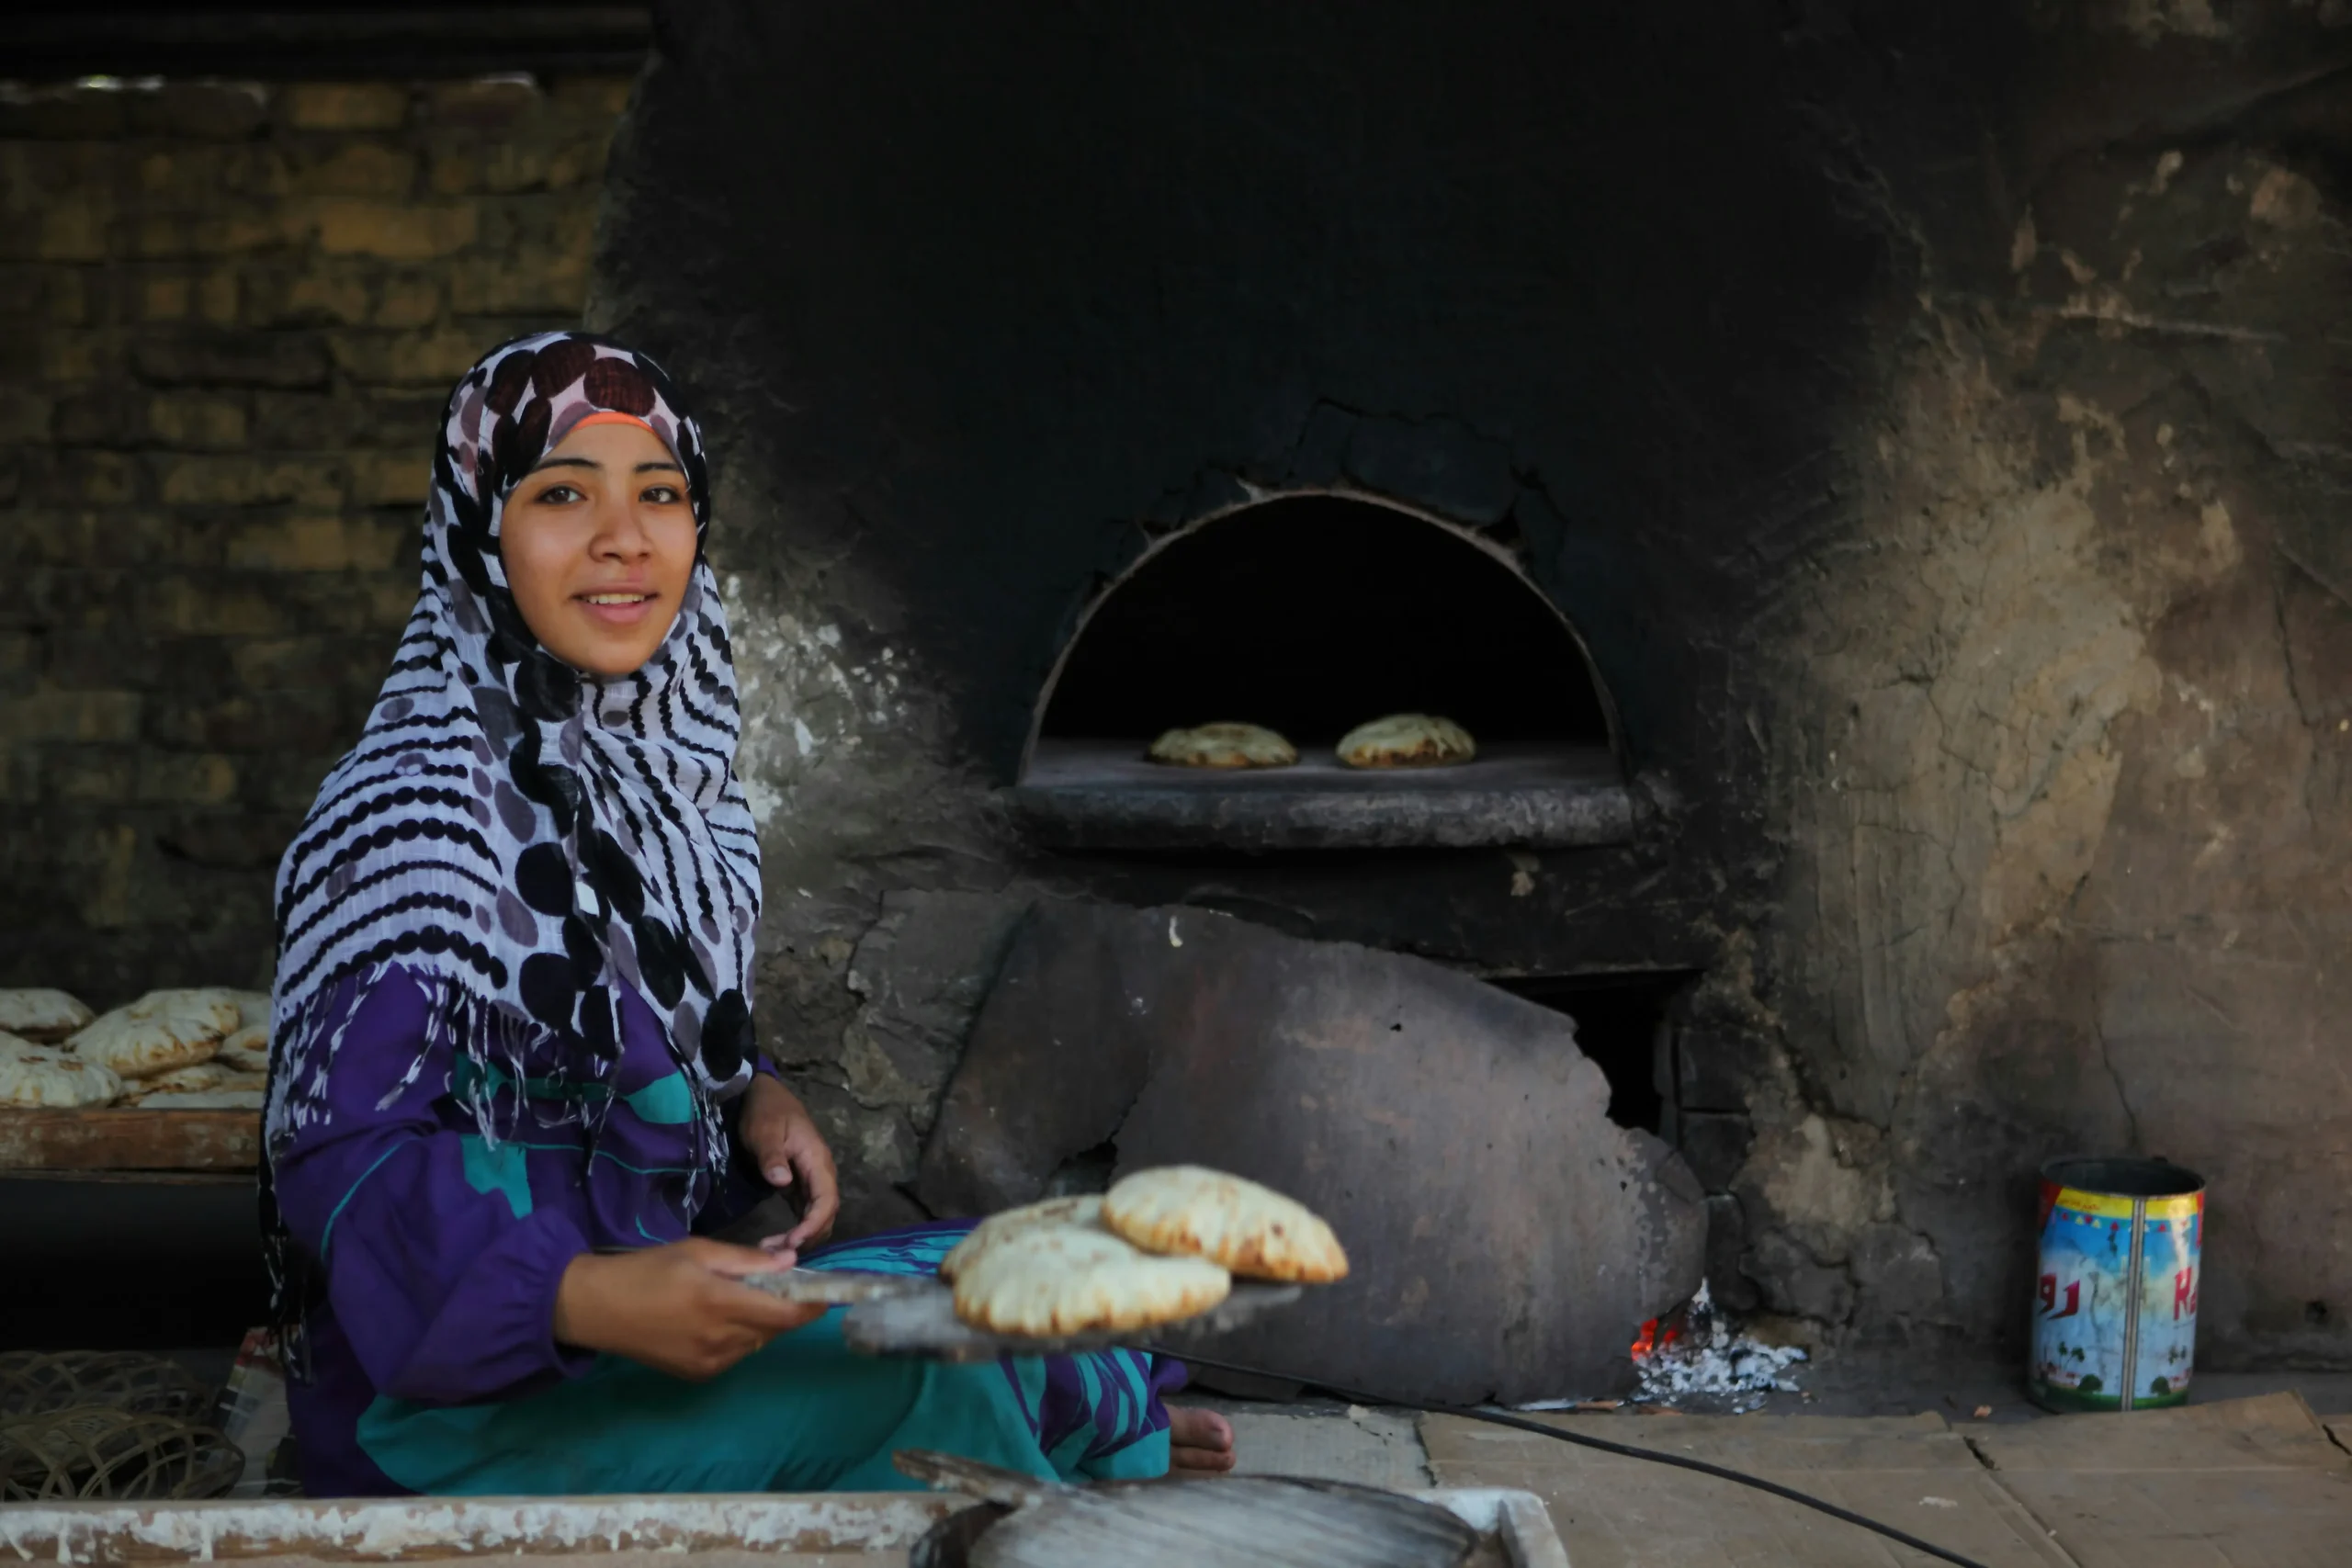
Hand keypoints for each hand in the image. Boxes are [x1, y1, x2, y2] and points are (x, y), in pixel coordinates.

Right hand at [553, 1238, 824, 1379]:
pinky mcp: (698, 1375)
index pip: (784, 1314)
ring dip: (760, 1323)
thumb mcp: (698, 1251)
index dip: (811, 1307)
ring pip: (756, 1342)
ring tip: (738, 1299)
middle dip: (784, 1310)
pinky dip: (739, 1337)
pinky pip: (735, 1354)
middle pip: (774, 1330)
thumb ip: (746, 1260)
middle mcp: (719, 1339)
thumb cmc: (648, 1270)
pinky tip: (717, 1319)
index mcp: (719, 1302)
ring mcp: (708, 1362)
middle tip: (779, 1286)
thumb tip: (791, 1263)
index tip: (828, 1294)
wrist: (597, 1308)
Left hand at [739, 1073, 839, 1249]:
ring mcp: (811, 1180)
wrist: (762, 1096)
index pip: (826, 1199)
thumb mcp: (764, 1130)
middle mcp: (820, 1172)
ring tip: (774, 1250)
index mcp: (817, 1159)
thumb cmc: (765, 1111)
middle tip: (778, 1252)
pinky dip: (797, 1229)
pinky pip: (806, 1212)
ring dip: (803, 1236)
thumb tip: (782, 1182)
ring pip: (818, 1216)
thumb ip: (773, 1156)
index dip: (814, 1223)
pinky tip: (778, 1241)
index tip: (794, 1242)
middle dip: (808, 1236)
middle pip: (826, 1213)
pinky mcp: (799, 1185)